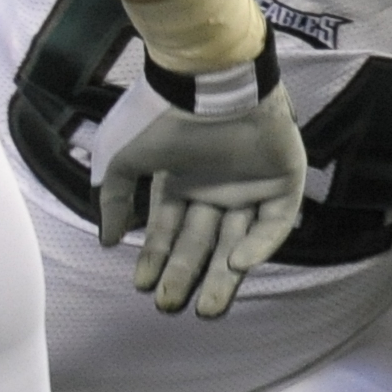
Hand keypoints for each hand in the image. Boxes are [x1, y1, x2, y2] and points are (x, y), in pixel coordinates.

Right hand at [94, 46, 305, 318]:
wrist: (209, 82)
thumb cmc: (160, 116)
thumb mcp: (122, 158)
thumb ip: (113, 200)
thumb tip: (107, 240)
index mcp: (180, 181)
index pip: (168, 230)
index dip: (156, 258)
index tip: (143, 286)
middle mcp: (215, 188)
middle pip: (201, 243)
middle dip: (186, 275)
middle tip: (172, 307)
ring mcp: (251, 186)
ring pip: (238, 240)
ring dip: (223, 275)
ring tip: (207, 308)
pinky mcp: (285, 181)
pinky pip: (276, 222)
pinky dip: (260, 245)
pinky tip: (237, 263)